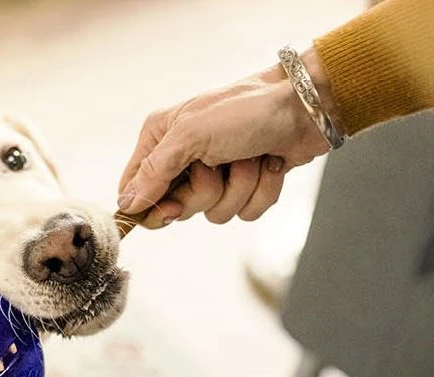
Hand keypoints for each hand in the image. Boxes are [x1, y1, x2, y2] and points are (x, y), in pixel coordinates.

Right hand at [117, 48, 333, 227]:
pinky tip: (270, 164)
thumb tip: (126, 205)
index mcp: (161, 139)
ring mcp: (216, 173)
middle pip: (178, 208)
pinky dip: (262, 191)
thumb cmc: (247, 109)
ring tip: (251, 157)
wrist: (306, 106)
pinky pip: (245, 212)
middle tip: (219, 165)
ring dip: (240, 188)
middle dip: (207, 192)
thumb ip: (154, 172)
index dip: (152, 207)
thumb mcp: (191, 136)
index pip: (135, 190)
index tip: (172, 209)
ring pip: (215, 213)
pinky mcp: (246, 184)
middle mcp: (184, 157)